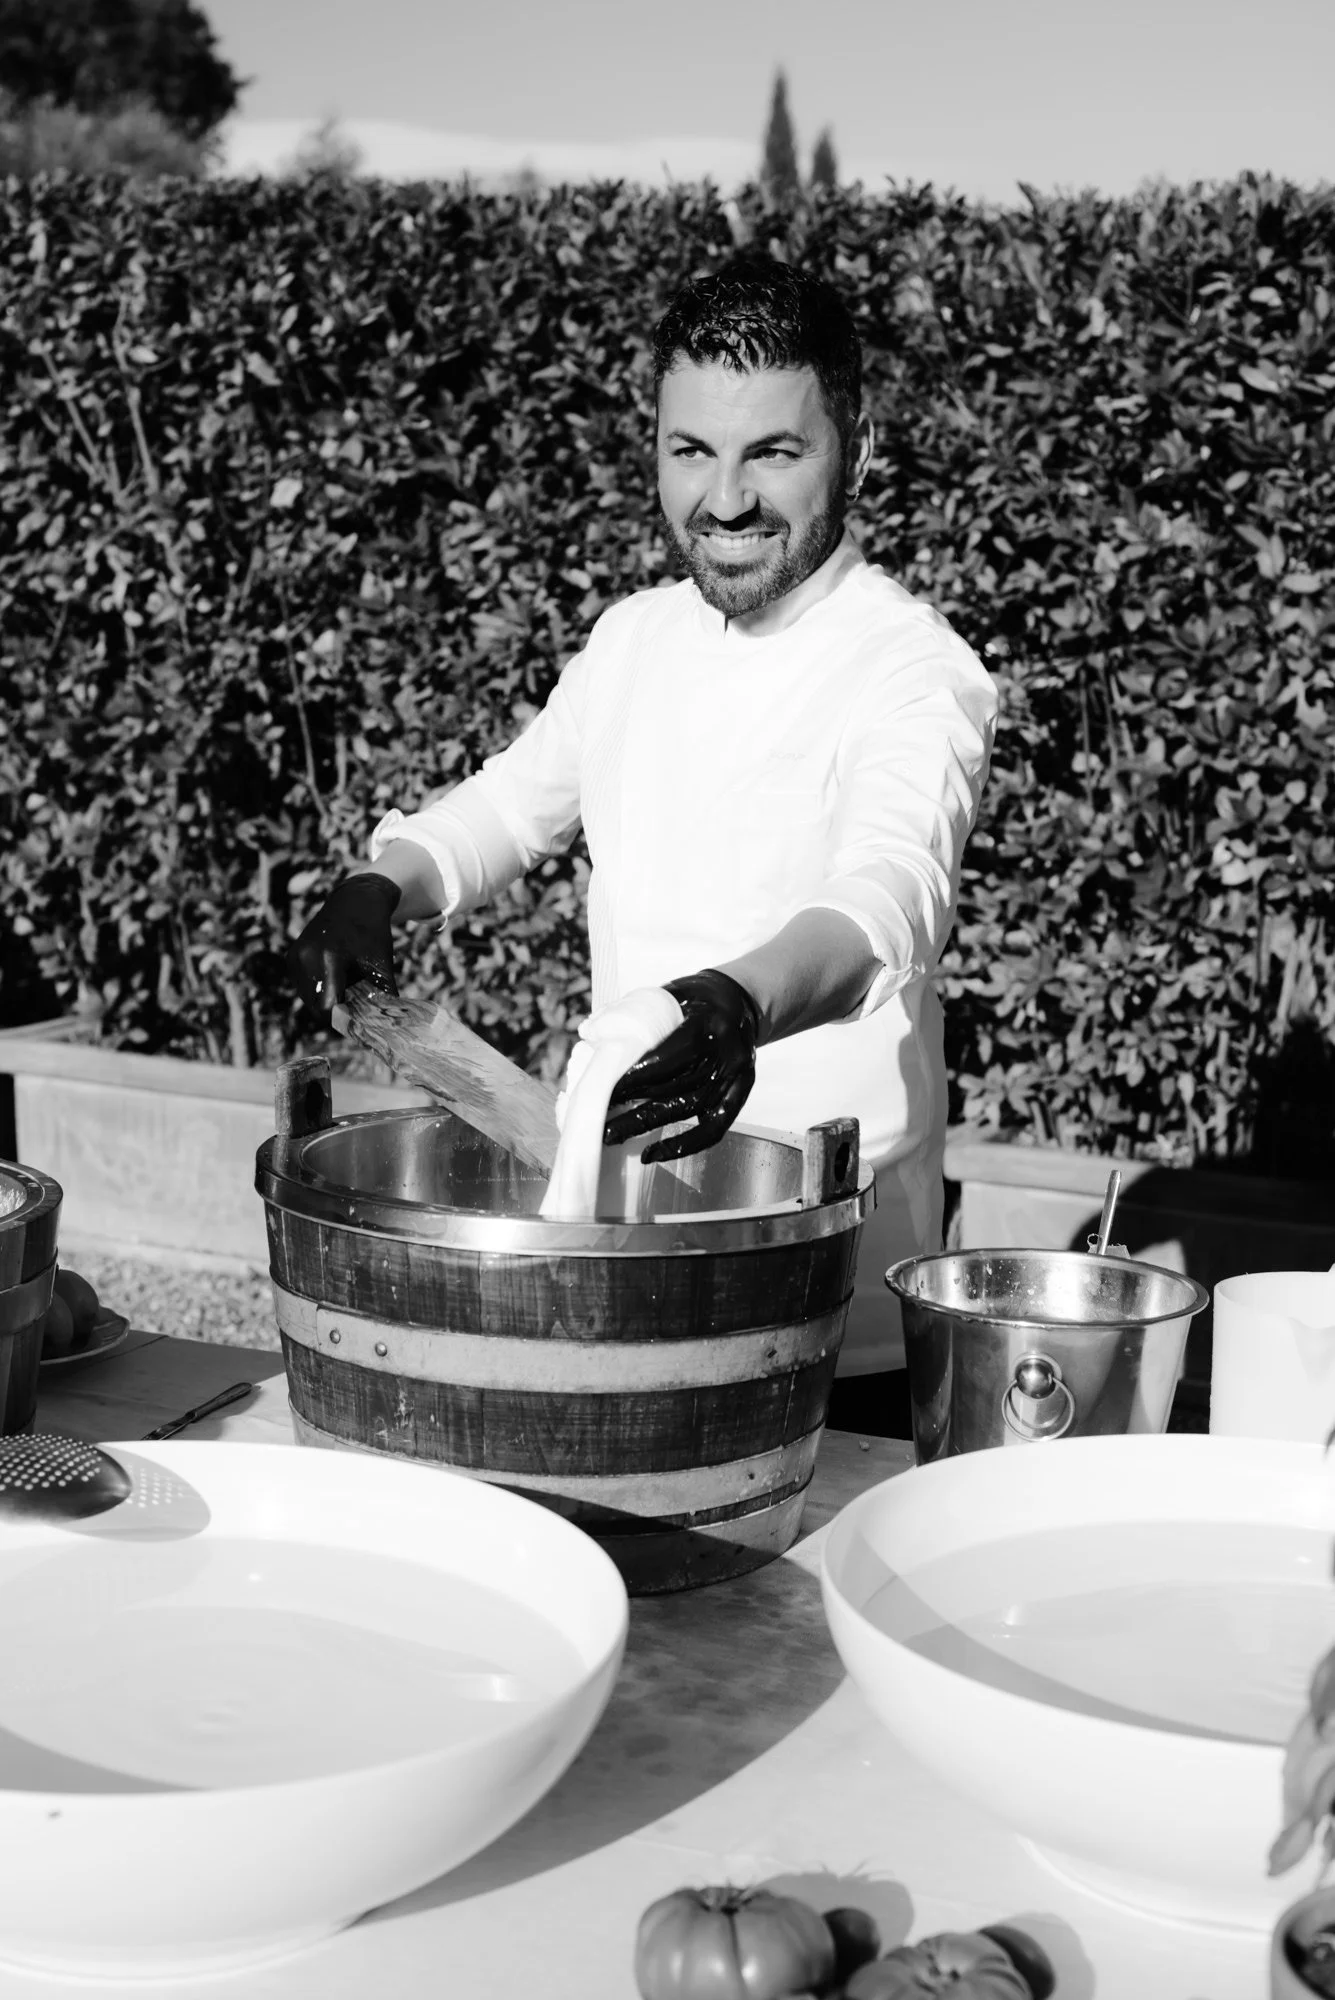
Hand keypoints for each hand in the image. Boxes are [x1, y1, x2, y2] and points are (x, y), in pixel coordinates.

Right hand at [287, 872, 401, 1014]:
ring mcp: (295, 957)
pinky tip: (336, 976)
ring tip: (347, 985)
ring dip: (326, 1000)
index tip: (358, 1021)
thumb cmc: (372, 933)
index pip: (326, 1007)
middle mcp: (306, 957)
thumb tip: (388, 1027)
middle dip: (336, 1011)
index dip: (342, 1018)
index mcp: (329, 958)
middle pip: (316, 1006)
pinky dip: (319, 989)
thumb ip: (383, 997)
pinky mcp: (291, 957)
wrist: (354, 901)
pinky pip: (304, 987)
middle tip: (356, 1006)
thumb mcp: (382, 964)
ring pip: (308, 998)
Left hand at [603, 969, 761, 1162]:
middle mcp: (725, 1053)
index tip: (605, 1091)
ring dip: (648, 1127)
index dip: (637, 1077)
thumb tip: (589, 1032)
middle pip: (675, 1088)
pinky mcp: (740, 1094)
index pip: (669, 1056)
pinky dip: (684, 1146)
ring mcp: (735, 1077)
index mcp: (707, 1024)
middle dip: (633, 1108)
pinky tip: (654, 1154)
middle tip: (599, 1123)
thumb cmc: (696, 998)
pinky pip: (713, 1129)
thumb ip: (634, 1011)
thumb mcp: (670, 992)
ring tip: (613, 1136)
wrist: (742, 1002)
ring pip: (688, 1110)